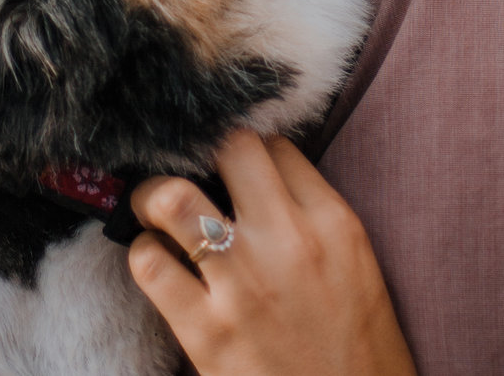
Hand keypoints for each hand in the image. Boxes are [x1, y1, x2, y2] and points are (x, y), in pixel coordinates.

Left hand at [128, 132, 414, 375]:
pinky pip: (149, 264)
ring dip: (155, 196)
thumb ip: (316, 222)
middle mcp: (289, 241)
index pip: (278, 148)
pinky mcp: (207, 331)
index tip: (235, 172)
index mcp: (335, 224)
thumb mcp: (359, 270)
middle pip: (229, 150)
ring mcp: (243, 284)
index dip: (251, 155)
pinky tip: (155, 262)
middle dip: (204, 155)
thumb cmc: (359, 354)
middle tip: (191, 176)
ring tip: (153, 208)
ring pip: (173, 198)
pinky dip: (143, 254)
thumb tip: (263, 187)